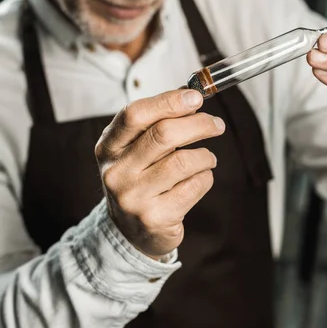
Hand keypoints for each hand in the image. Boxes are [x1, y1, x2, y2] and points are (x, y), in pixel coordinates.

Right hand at [95, 89, 224, 257]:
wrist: (130, 232)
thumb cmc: (139, 180)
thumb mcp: (135, 150)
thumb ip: (157, 123)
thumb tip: (191, 95)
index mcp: (108, 147)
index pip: (135, 114)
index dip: (168, 101)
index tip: (195, 97)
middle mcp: (117, 172)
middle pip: (163, 134)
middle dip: (198, 124)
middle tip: (216, 124)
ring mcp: (134, 197)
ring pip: (183, 161)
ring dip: (205, 155)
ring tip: (208, 158)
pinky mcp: (155, 218)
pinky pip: (194, 186)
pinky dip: (205, 177)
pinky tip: (200, 178)